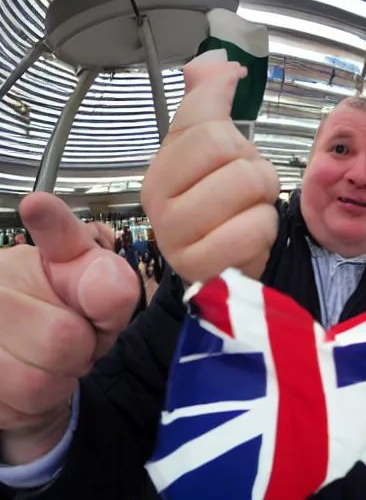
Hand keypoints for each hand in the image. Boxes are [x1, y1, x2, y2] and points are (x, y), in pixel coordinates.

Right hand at [0, 193, 139, 464]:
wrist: (36, 365)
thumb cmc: (73, 322)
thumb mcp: (103, 305)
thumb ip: (111, 290)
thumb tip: (112, 282)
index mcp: (42, 255)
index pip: (55, 234)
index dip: (50, 223)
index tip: (39, 206)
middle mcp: (2, 276)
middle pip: (61, 336)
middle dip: (80, 352)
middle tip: (73, 343)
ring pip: (34, 378)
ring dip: (57, 380)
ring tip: (51, 362)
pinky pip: (17, 401)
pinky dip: (36, 402)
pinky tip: (28, 380)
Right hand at [141, 51, 279, 283]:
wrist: (225, 260)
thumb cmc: (220, 207)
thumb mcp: (212, 152)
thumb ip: (210, 103)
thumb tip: (220, 65)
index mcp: (160, 168)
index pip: (209, 128)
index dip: (238, 143)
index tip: (234, 159)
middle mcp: (158, 203)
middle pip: (233, 158)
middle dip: (257, 173)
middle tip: (246, 193)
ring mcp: (175, 239)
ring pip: (248, 190)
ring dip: (263, 202)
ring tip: (247, 215)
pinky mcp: (201, 268)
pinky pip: (254, 230)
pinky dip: (263, 230)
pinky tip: (246, 239)